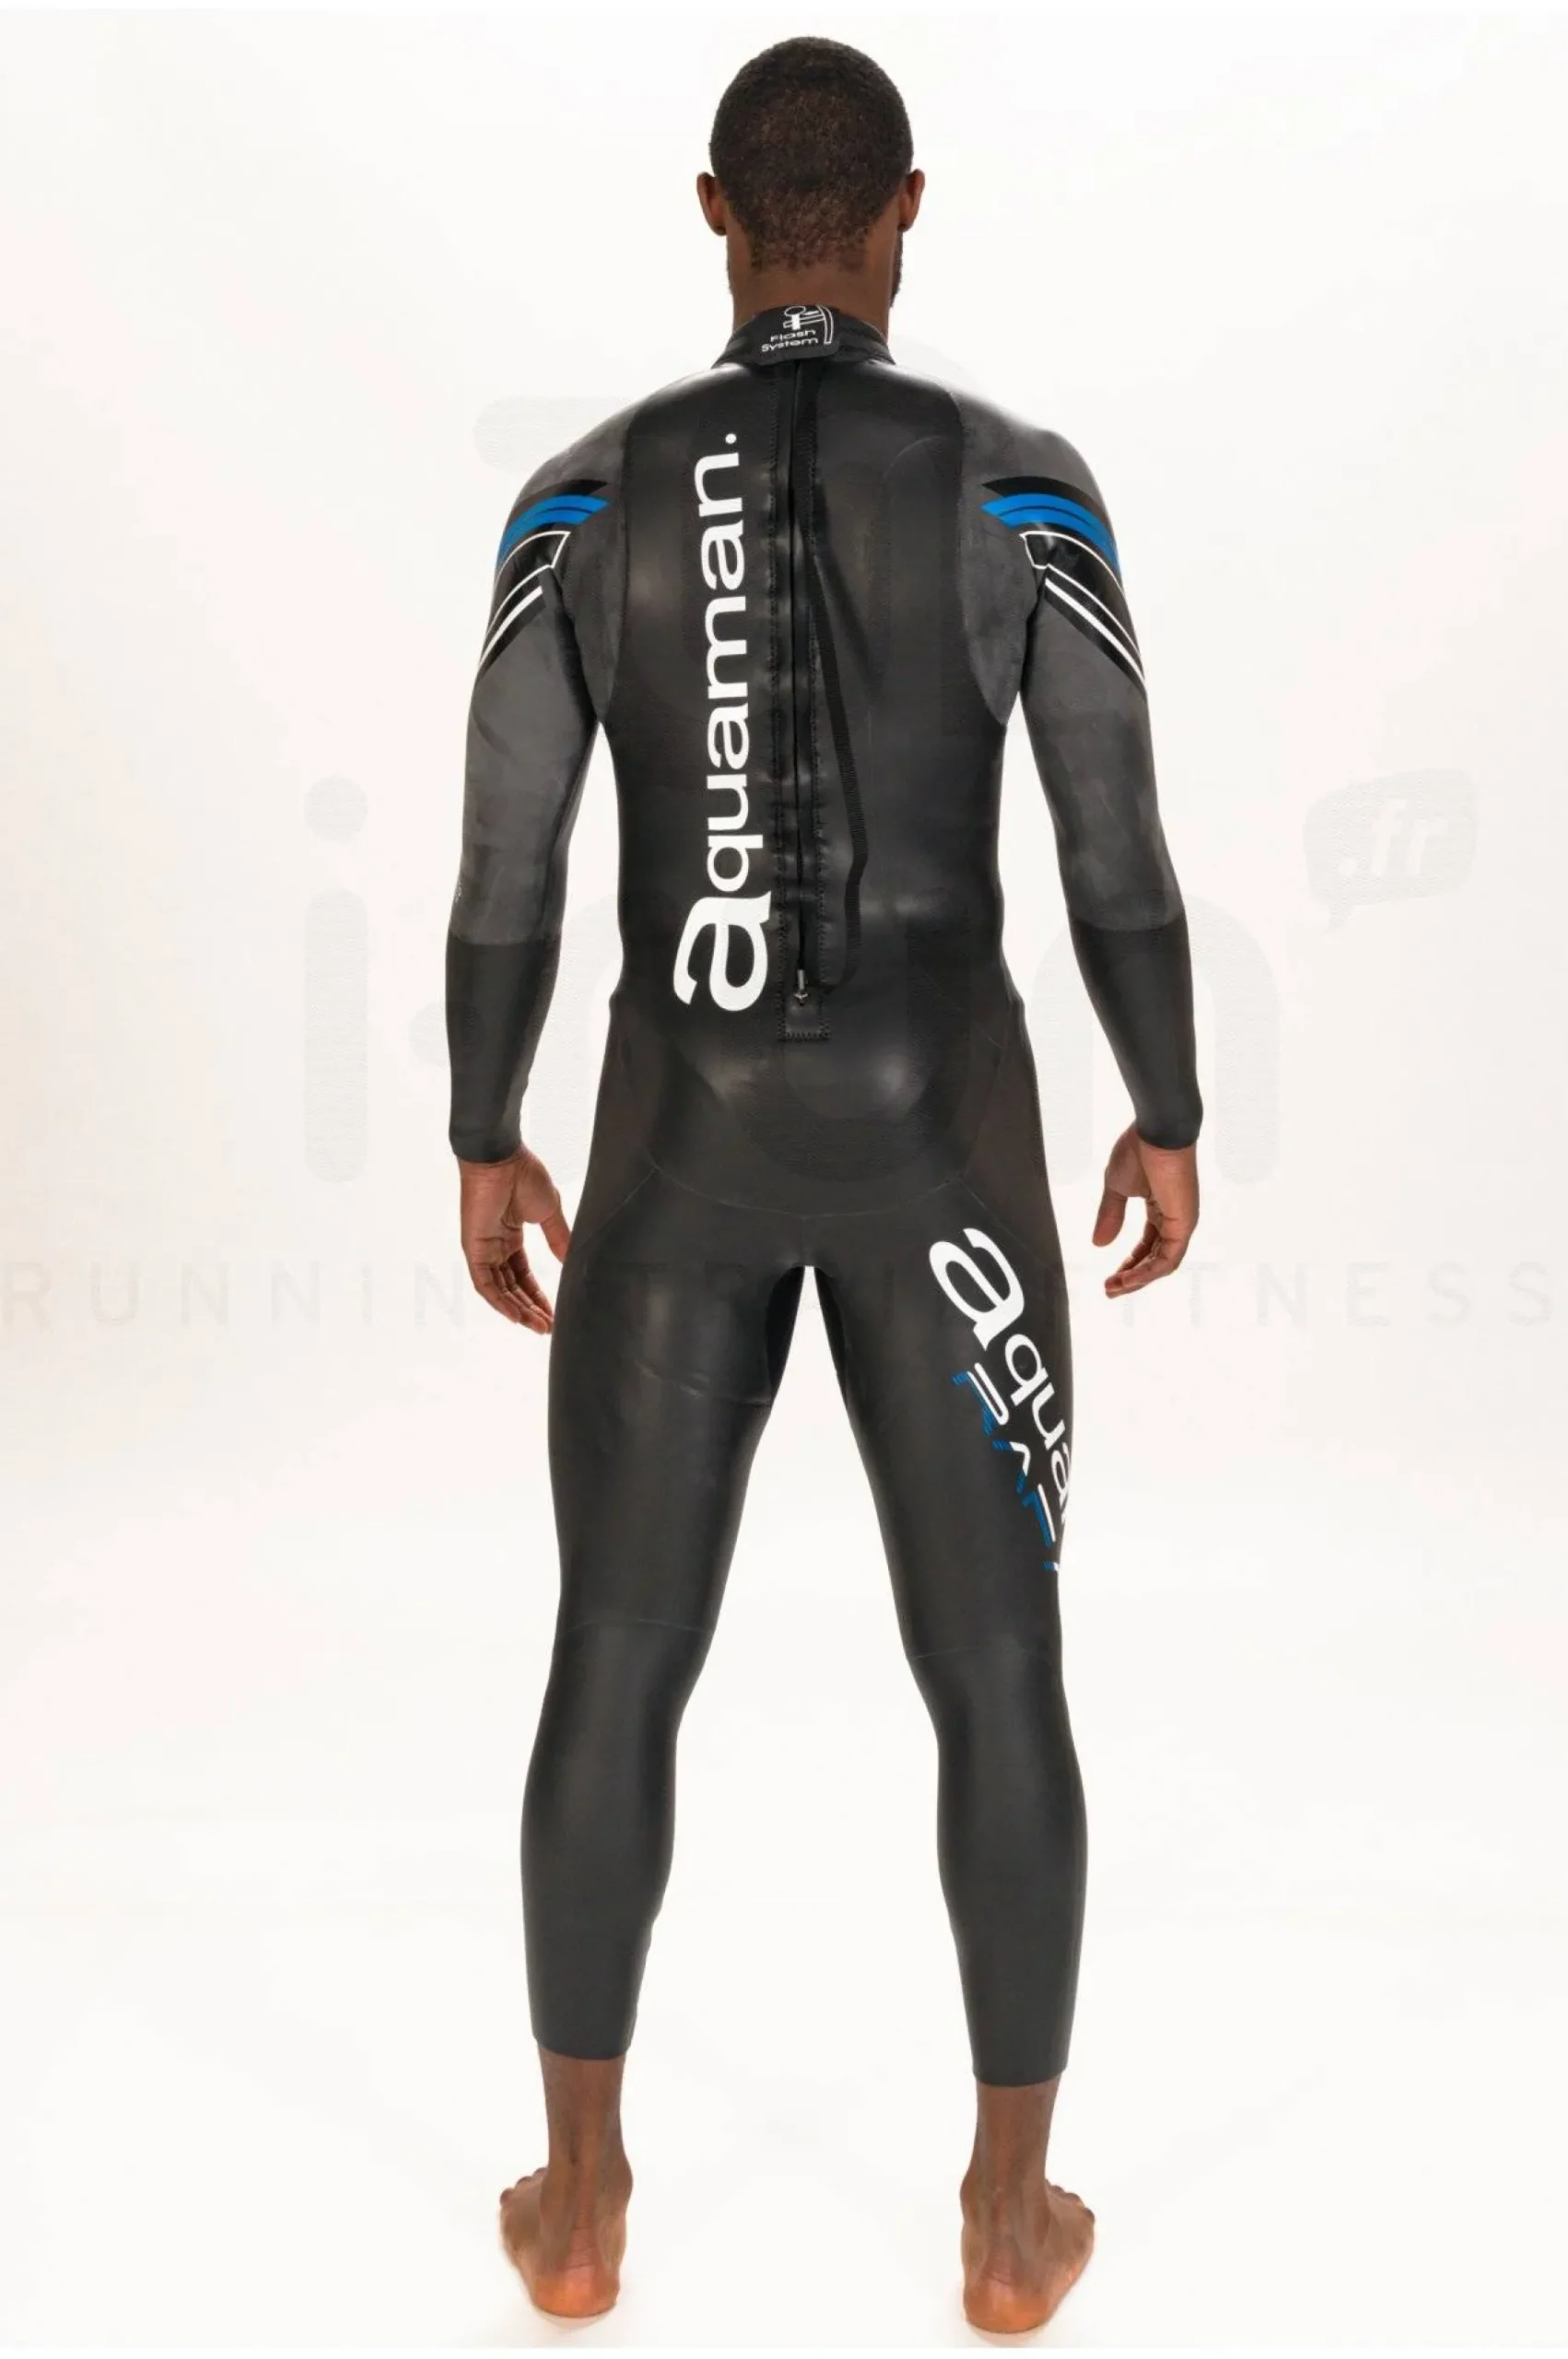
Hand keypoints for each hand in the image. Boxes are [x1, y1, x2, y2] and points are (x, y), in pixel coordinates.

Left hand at [458, 1145, 571, 1331]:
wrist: (502, 1159)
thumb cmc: (524, 1176)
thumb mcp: (549, 1213)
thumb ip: (558, 1239)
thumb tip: (572, 1262)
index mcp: (511, 1237)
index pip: (524, 1276)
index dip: (539, 1296)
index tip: (555, 1312)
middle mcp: (496, 1246)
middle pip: (513, 1287)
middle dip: (531, 1309)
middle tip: (549, 1327)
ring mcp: (484, 1249)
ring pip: (500, 1290)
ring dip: (518, 1310)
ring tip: (539, 1326)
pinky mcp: (475, 1249)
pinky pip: (485, 1283)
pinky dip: (499, 1301)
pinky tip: (516, 1316)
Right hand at [1092, 1125, 1198, 1297]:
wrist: (1156, 1131)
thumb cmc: (1138, 1150)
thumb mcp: (1115, 1187)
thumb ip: (1110, 1216)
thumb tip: (1099, 1244)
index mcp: (1161, 1208)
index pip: (1147, 1245)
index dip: (1129, 1263)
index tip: (1111, 1277)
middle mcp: (1175, 1218)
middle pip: (1155, 1259)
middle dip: (1132, 1277)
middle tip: (1110, 1289)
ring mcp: (1182, 1222)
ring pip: (1162, 1263)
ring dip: (1138, 1280)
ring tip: (1115, 1289)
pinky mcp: (1184, 1223)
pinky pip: (1167, 1257)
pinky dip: (1148, 1272)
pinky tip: (1129, 1279)